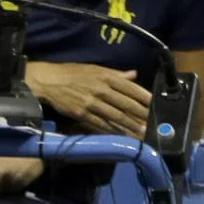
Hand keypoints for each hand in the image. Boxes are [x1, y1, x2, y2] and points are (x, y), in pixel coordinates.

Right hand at [30, 63, 151, 136]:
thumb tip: (133, 75)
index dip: (143, 97)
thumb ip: (115, 74)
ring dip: (129, 126)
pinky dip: (112, 130)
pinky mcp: (82, 114)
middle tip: (152, 124)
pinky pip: (100, 124)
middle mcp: (101, 90)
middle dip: (140, 115)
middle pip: (125, 104)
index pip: (130, 88)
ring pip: (115, 117)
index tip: (154, 104)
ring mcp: (91, 104)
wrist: (49, 81)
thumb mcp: (95, 68)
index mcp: (106, 77)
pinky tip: (121, 135)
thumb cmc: (73, 73)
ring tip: (141, 132)